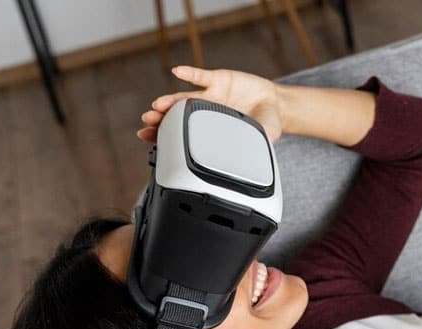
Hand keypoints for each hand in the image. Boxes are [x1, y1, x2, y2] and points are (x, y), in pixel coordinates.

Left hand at [137, 66, 282, 142]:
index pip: (184, 133)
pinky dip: (190, 74)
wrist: (274, 104)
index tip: (148, 139)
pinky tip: (177, 72)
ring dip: (170, 101)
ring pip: (186, 98)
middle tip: (147, 125)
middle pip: (179, 116)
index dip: (165, 136)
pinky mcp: (219, 79)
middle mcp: (206, 111)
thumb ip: (255, 148)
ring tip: (156, 106)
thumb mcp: (260, 141)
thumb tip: (254, 162)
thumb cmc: (264, 125)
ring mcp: (211, 95)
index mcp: (212, 128)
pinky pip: (202, 76)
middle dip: (161, 120)